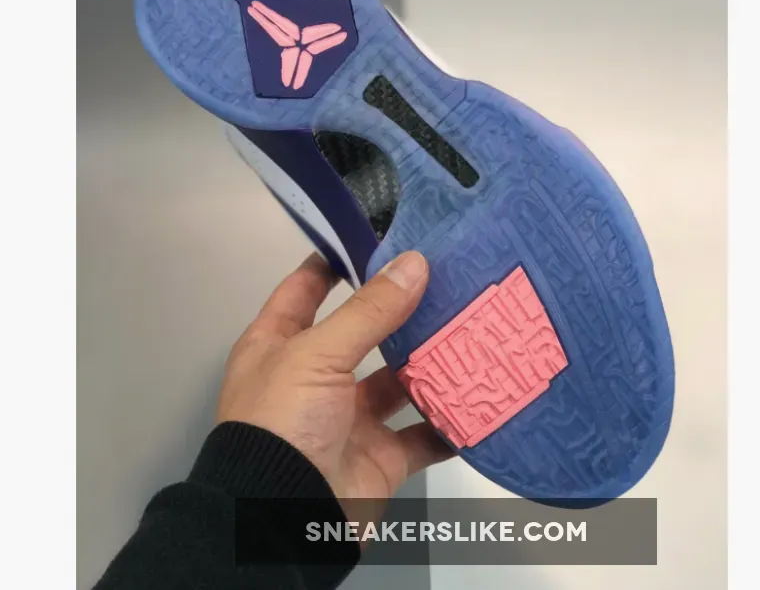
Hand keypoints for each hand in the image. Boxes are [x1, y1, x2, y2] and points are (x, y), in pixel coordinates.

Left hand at [216, 250, 453, 512]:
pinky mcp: (379, 457)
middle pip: (363, 333)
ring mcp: (348, 419)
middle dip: (400, 312)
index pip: (304, 290)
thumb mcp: (318, 354)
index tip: (373, 237)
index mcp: (280, 346)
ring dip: (431, 363)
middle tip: (444, 279)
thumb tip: (413, 264)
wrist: (280, 521)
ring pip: (398, 381)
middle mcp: (314, 377)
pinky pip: (422, 434)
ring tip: (471, 327)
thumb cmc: (281, 424)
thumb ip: (369, 311)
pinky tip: (479, 394)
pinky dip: (449, 421)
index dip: (333, 263)